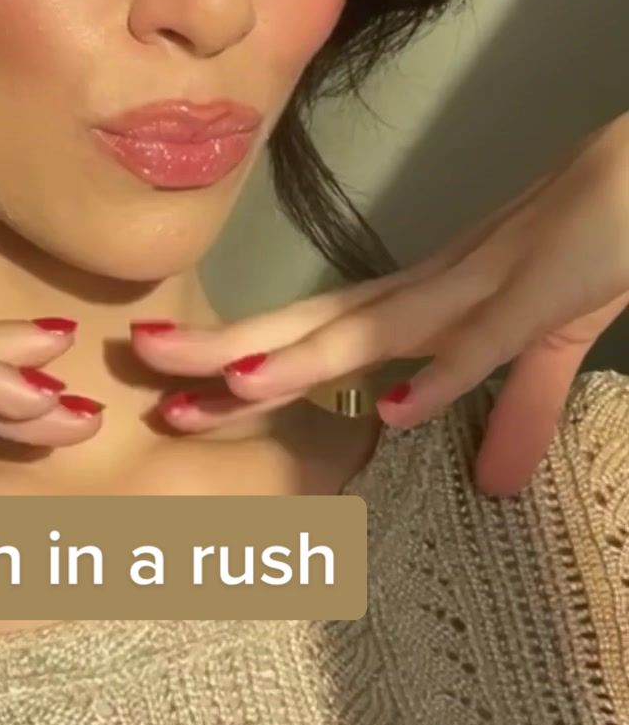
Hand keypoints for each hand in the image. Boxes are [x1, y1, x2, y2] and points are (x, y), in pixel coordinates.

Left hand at [130, 113, 628, 496]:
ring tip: (230, 385)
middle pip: (317, 322)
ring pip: (379, 328)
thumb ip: (513, 410)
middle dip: (231, 347)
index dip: (244, 359)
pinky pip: (487, 341)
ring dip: (307, 358)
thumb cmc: (600, 241)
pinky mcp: (543, 293)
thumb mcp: (548, 345)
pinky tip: (395, 410)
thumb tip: (495, 483)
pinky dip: (442, 374)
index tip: (168, 389)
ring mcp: (486, 286)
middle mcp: (435, 289)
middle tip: (143, 365)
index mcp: (427, 301)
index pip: (316, 335)